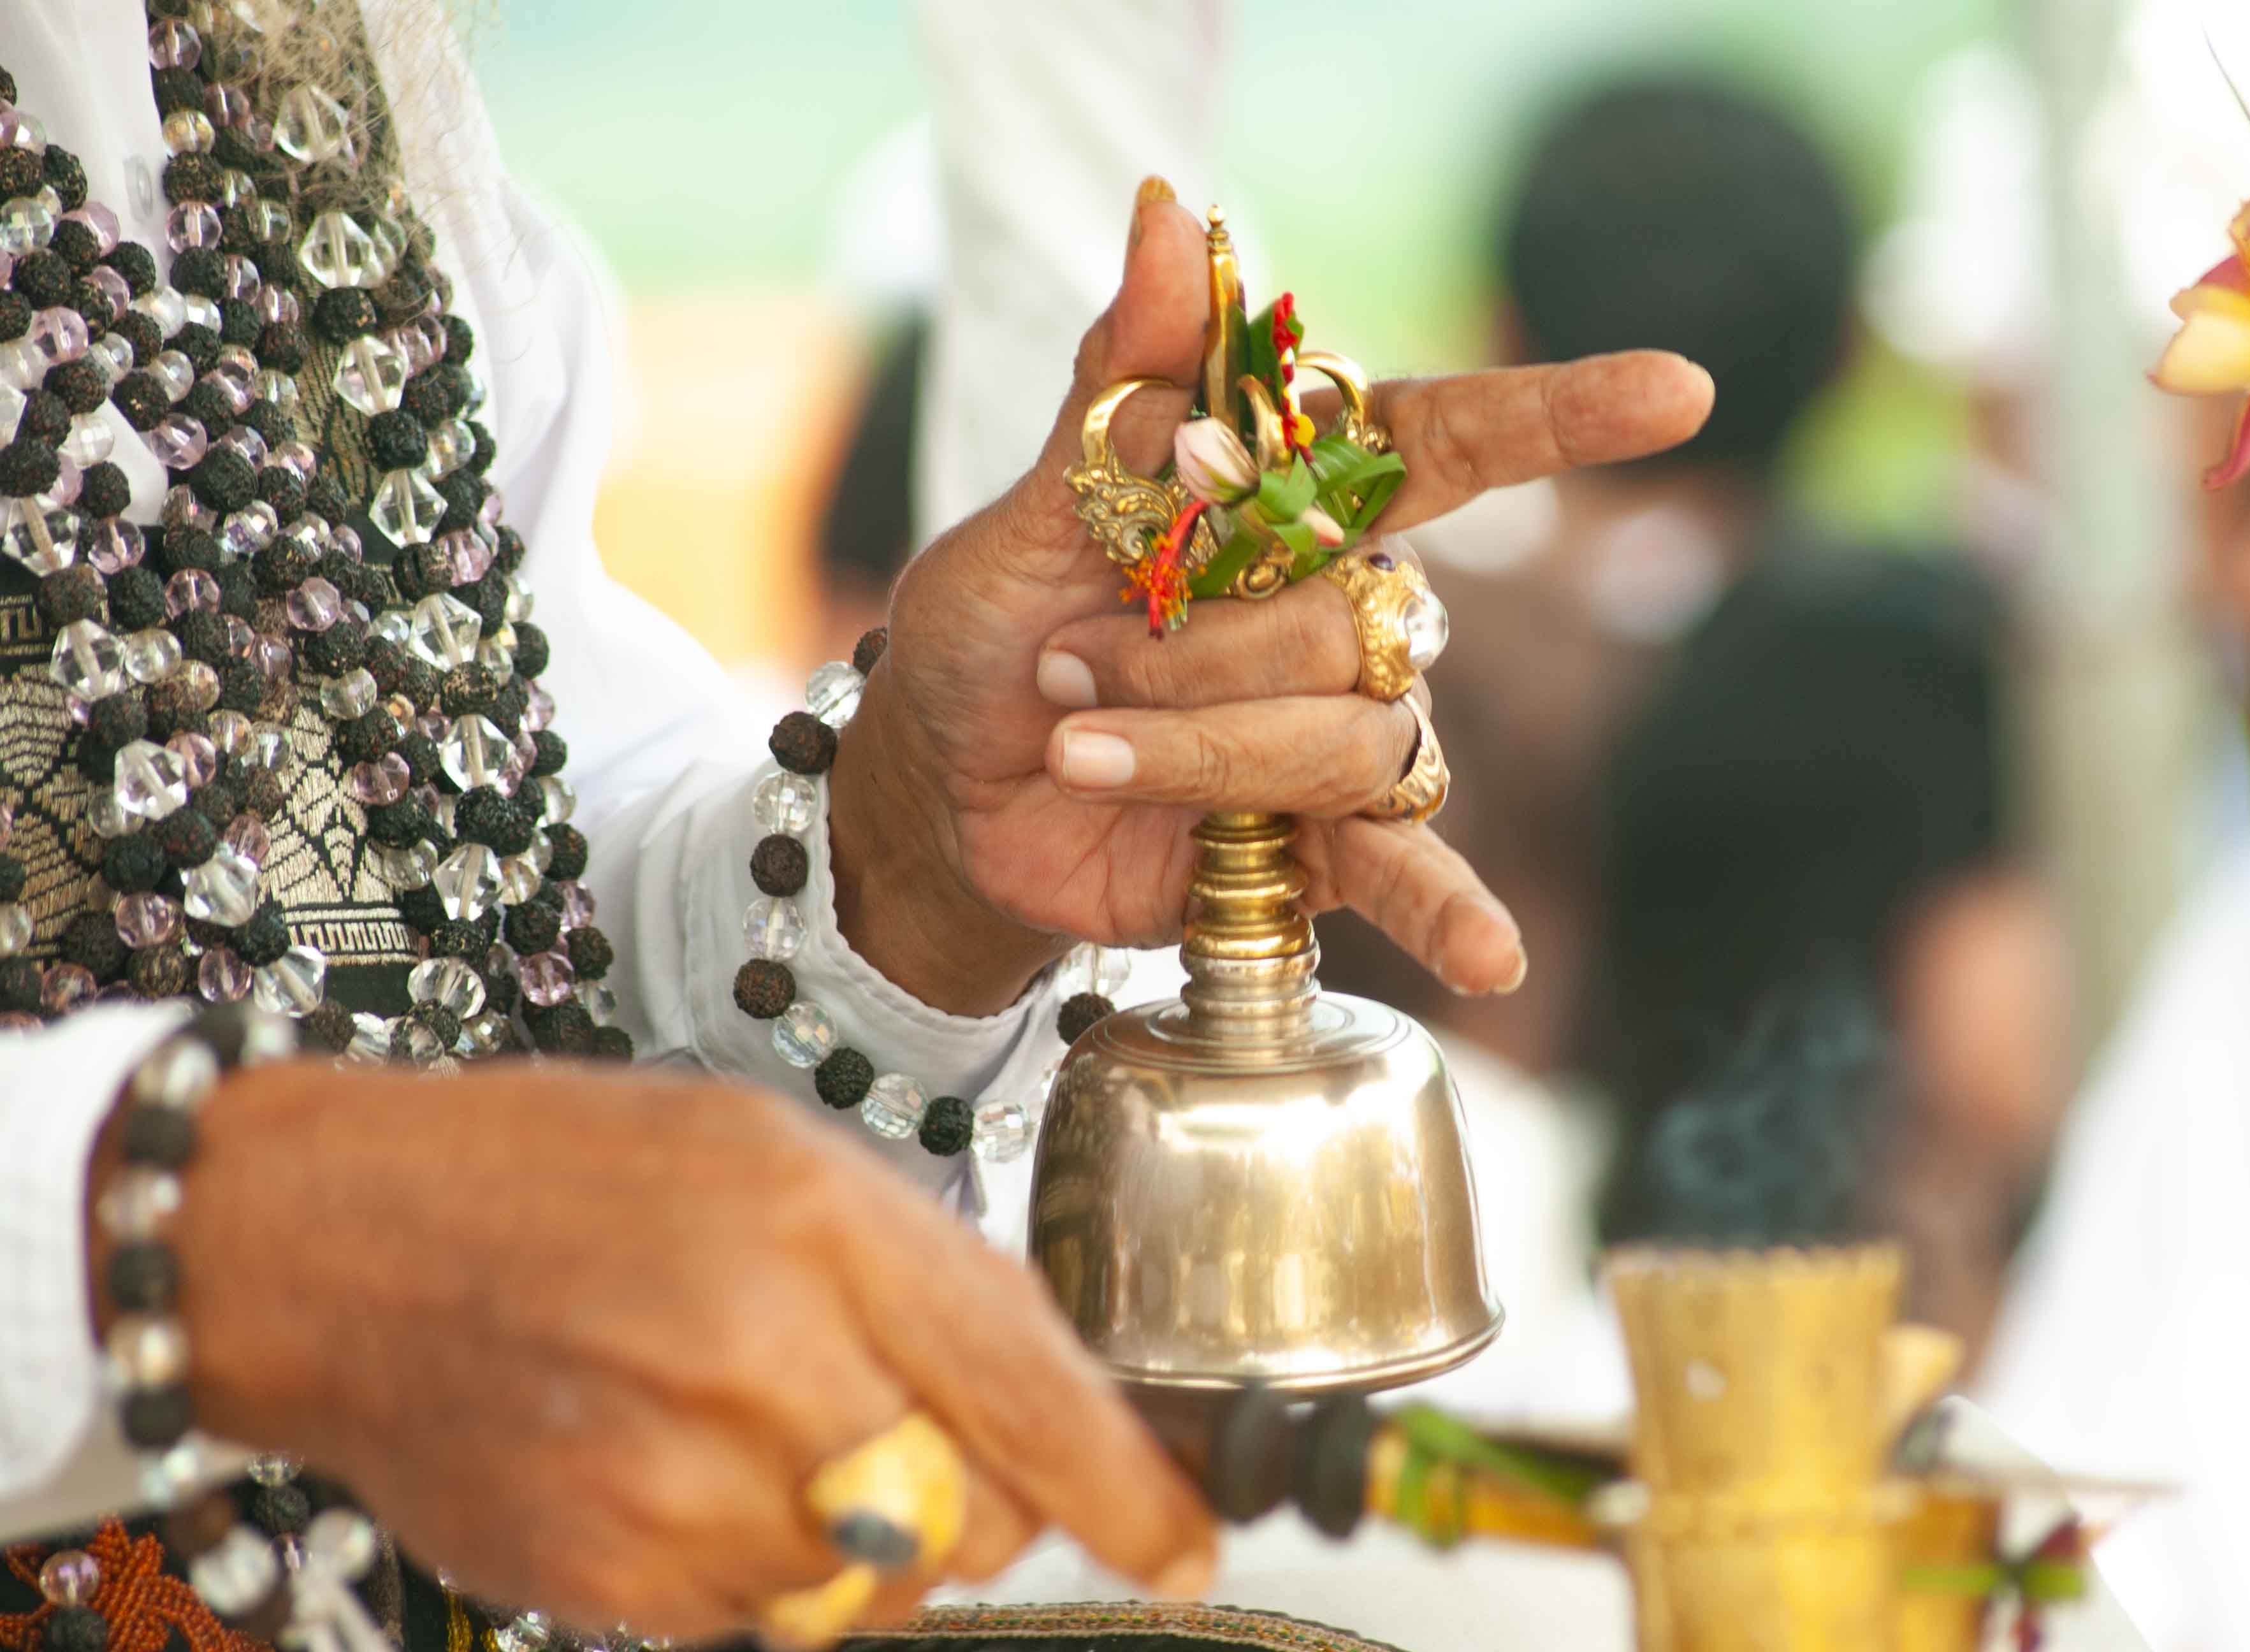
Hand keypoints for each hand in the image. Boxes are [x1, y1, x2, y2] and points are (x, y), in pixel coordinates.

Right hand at [151, 1060, 1214, 1636]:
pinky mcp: (611, 1577)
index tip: (1188, 1541)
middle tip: (885, 1425)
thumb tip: (1040, 1418)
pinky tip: (675, 1465)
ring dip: (856, 1533)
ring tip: (746, 1427)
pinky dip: (754, 1562)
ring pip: (874, 1584)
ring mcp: (677, 1485)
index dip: (1131, 1490)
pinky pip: (764, 1616)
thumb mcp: (773, 1158)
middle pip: (977, 1521)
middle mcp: (760, 1358)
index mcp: (816, 1222)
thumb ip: (918, 1283)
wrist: (334, 1245)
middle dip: (976, 1499)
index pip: (1028, 1391)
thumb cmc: (559, 1178)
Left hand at [833, 185, 1713, 1014]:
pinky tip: (1494, 959)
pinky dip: (1450, 913)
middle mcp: (1346, 611)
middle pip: (1357, 618)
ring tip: (1082, 748)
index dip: (1559, 413)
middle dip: (1197, 652)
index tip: (1677, 392)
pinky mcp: (1326, 843)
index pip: (1446, 442)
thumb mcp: (1030, 512)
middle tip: (1073, 665)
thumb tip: (1172, 217)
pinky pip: (1412, 868)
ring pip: (1351, 736)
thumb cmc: (991, 632)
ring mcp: (1344, 731)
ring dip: (1199, 748)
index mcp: (1295, 506)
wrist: (947, 792)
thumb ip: (1122, 391)